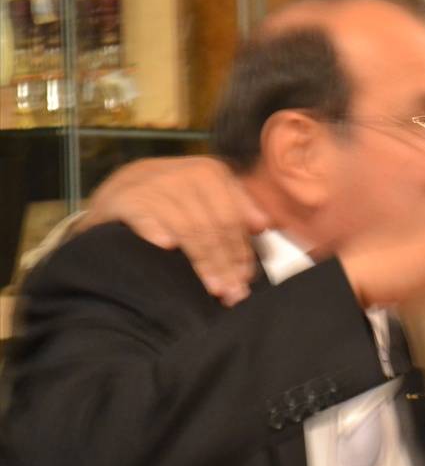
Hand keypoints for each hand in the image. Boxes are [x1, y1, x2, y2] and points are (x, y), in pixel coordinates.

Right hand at [80, 156, 269, 304]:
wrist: (119, 188)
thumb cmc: (172, 197)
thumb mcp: (206, 195)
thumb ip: (236, 206)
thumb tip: (264, 225)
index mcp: (210, 172)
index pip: (233, 217)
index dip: (241, 251)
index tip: (246, 279)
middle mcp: (184, 174)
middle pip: (213, 226)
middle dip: (226, 263)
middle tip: (233, 293)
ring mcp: (154, 185)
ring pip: (187, 229)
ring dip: (203, 262)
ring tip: (214, 290)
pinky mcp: (125, 199)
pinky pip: (145, 218)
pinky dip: (156, 231)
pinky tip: (166, 248)